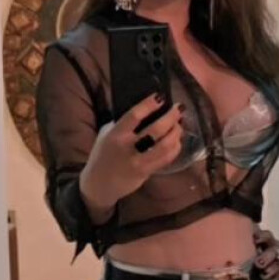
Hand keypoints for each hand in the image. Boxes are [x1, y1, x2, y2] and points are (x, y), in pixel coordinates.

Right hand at [80, 93, 183, 213]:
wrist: (99, 183)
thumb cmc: (103, 155)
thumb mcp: (106, 134)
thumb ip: (121, 123)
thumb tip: (144, 109)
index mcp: (115, 134)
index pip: (135, 115)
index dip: (150, 104)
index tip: (161, 96)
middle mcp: (127, 147)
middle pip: (156, 129)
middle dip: (171, 117)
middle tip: (179, 108)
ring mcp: (138, 161)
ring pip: (164, 145)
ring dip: (176, 133)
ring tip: (179, 125)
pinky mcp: (146, 172)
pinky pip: (165, 159)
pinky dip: (175, 148)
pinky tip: (177, 141)